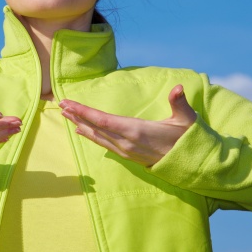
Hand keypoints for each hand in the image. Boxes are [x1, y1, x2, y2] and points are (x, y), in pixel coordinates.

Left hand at [59, 85, 196, 166]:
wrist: (191, 164)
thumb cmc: (187, 138)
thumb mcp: (186, 119)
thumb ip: (179, 103)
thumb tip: (178, 87)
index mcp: (136, 130)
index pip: (104, 120)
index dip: (84, 112)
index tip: (69, 103)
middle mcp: (127, 142)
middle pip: (96, 127)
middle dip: (77, 115)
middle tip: (61, 104)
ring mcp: (126, 150)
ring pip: (98, 136)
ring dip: (81, 124)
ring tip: (66, 115)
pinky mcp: (127, 155)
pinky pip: (103, 143)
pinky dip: (90, 135)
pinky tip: (81, 130)